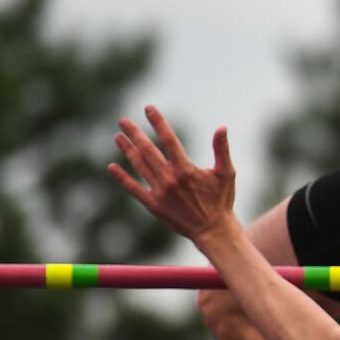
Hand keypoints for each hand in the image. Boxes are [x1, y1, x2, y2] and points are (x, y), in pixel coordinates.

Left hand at [108, 106, 237, 244]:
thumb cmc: (222, 200)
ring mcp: (160, 192)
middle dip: (135, 134)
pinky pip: (134, 189)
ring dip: (127, 150)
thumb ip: (222, 150)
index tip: (148, 109)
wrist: (213, 231)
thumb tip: (222, 128)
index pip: (168, 140)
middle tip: (123, 121)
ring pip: (139, 166)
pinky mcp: (154, 205)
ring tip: (118, 137)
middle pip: (148, 150)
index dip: (158, 123)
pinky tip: (112, 167)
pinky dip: (122, 178)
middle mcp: (169, 179)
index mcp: (186, 169)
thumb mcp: (226, 173)